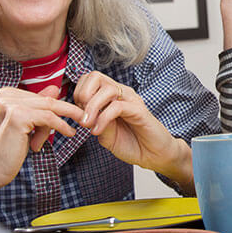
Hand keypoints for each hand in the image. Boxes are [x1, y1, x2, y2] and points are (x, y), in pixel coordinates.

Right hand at [0, 85, 83, 195]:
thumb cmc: (9, 148)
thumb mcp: (27, 124)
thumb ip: (38, 107)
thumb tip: (55, 88)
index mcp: (6, 93)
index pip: (40, 97)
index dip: (58, 107)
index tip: (76, 113)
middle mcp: (6, 95)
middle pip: (46, 101)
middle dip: (65, 112)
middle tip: (84, 117)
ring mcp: (10, 104)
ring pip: (49, 108)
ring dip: (63, 121)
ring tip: (73, 130)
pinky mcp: (17, 116)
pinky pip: (49, 118)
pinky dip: (62, 125)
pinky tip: (70, 132)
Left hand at [74, 72, 192, 191]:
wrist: (154, 156)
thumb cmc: (132, 144)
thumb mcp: (105, 135)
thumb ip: (93, 122)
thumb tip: (78, 114)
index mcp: (112, 96)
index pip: (90, 80)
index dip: (78, 93)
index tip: (77, 114)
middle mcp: (122, 94)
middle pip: (96, 76)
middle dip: (83, 94)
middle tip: (82, 116)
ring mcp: (132, 100)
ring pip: (107, 89)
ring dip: (92, 107)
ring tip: (87, 125)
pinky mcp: (139, 111)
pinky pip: (117, 106)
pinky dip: (103, 118)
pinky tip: (98, 131)